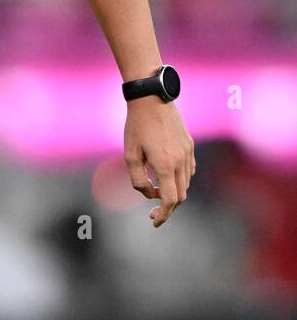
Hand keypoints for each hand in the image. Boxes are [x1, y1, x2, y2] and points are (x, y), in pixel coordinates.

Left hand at [124, 97, 195, 226]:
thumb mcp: (129, 153)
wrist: (151, 97)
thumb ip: (137, 179)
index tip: (154, 221)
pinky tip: (166, 175)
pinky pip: (189, 170)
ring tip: (155, 189)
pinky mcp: (189, 145)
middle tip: (153, 211)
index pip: (169, 200)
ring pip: (185, 183)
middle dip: (167, 207)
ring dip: (173, 192)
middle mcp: (180, 161)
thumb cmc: (136, 125)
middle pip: (180, 196)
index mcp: (165, 165)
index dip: (163, 215)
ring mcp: (188, 153)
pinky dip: (180, 179)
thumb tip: (148, 194)